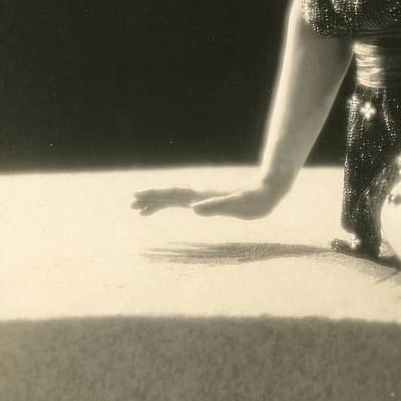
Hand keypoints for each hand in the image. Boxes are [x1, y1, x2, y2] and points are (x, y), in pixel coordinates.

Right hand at [130, 176, 290, 219]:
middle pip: (171, 194)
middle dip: (151, 199)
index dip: (156, 195)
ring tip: (141, 210)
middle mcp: (202, 194)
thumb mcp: (237, 205)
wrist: (269, 189)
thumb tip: (194, 209)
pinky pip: (189, 202)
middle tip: (131, 204)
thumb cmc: (255, 198)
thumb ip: (216, 206)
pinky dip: (176, 205)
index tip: (136, 197)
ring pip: (177, 198)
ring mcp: (207, 197)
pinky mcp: (214, 201)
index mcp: (204, 195)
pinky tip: (174, 209)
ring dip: (160, 203)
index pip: (174, 194)